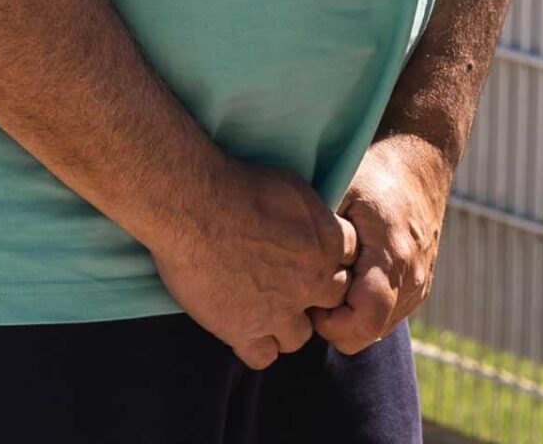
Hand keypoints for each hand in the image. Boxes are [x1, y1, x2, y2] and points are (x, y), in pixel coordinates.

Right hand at [142, 157, 356, 369]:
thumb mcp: (294, 188)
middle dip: (314, 294)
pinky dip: (257, 346)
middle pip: (331, 302)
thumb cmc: (240, 186)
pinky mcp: (245, 332)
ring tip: (265, 308)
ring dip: (287, 324)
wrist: (194, 204)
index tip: (308, 258)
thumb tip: (318, 231)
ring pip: (300, 337)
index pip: (348, 263)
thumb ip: (315, 219)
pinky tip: (245, 327)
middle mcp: (311, 281)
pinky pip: (265, 357)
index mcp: (327, 243)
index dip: (327, 261)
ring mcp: (279, 311)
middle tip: (288, 284)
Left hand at [310, 132, 454, 354]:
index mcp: (392, 256)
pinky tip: (353, 276)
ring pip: (376, 330)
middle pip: (366, 334)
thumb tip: (283, 265)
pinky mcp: (421, 287)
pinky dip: (366, 307)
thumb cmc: (376, 171)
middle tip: (316, 288)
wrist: (422, 160)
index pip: (362, 324)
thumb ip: (319, 232)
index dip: (329, 323)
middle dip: (335, 322)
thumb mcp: (342, 188)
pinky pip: (388, 316)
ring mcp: (419, 286)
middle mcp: (411, 279)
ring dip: (351, 316)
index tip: (312, 295)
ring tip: (335, 277)